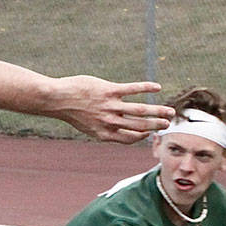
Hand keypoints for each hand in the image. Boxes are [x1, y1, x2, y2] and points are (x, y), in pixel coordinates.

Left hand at [50, 76, 169, 143]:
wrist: (56, 99)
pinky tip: (157, 87)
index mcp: (104, 133)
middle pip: (140, 126)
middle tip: (168, 123)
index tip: (151, 133)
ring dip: (158, 111)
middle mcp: (110, 122)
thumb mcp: (88, 126)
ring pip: (141, 110)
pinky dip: (146, 87)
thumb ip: (104, 128)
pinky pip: (133, 89)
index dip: (143, 137)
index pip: (130, 138)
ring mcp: (110, 106)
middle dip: (156, 125)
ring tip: (169, 111)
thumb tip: (117, 128)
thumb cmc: (72, 111)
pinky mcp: (109, 91)